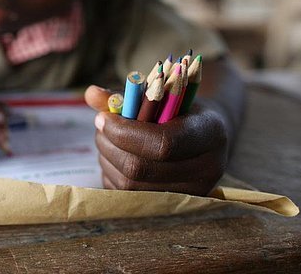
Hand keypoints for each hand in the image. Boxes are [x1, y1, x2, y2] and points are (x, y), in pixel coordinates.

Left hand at [85, 85, 228, 195]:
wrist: (208, 135)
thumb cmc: (181, 108)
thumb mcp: (163, 94)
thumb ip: (129, 96)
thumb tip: (90, 94)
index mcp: (210, 132)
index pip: (163, 143)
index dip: (125, 133)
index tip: (103, 118)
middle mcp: (208, 168)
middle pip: (141, 168)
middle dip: (110, 145)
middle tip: (99, 127)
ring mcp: (194, 192)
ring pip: (130, 185)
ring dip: (107, 159)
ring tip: (106, 139)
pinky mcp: (175, 206)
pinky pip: (128, 197)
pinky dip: (112, 175)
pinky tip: (115, 157)